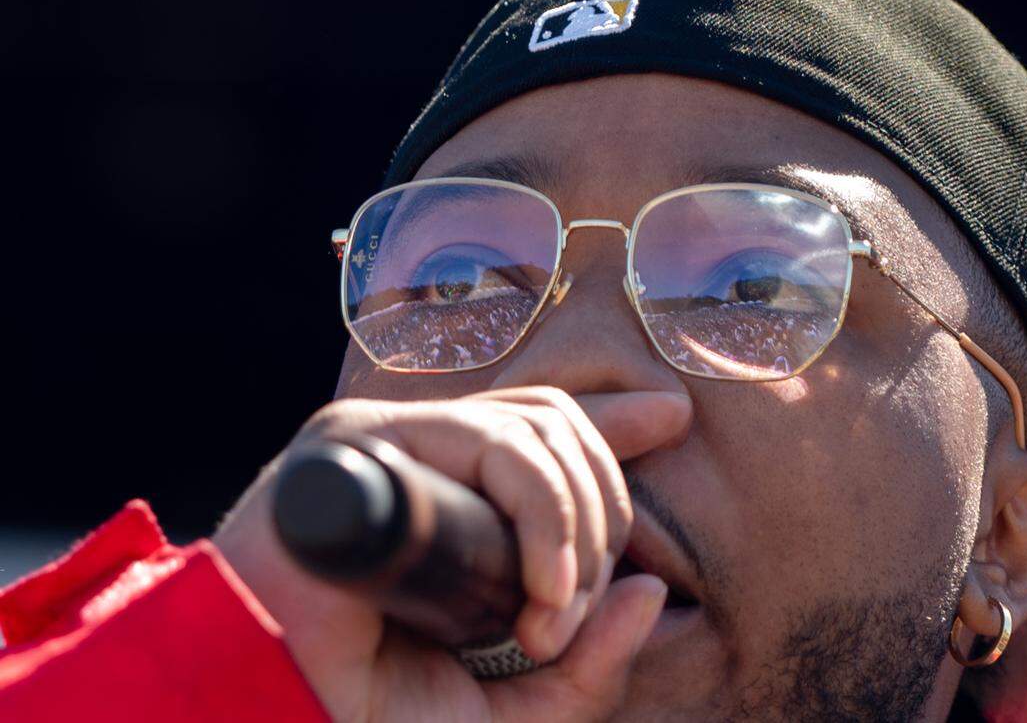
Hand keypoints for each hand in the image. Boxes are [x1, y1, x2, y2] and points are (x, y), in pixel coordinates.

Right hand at [213, 386, 691, 721]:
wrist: (274, 713)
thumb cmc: (375, 710)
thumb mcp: (507, 711)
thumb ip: (585, 667)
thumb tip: (650, 592)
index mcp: (452, 500)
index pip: (545, 431)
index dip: (610, 425)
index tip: (668, 417)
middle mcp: (424, 457)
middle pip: (556, 430)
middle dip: (601, 520)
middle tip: (571, 618)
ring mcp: (393, 440)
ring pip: (534, 431)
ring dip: (572, 528)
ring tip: (547, 619)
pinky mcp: (364, 440)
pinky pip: (490, 446)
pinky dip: (540, 516)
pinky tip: (541, 591)